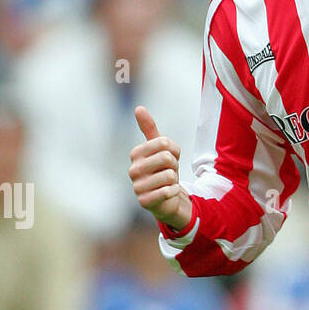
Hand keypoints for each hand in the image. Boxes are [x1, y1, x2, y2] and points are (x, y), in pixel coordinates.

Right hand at [129, 106, 192, 230]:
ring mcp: (137, 186)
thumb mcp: (160, 148)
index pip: (165, 143)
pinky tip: (168, 194)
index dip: (175, 151)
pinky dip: (173, 192)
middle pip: (167, 158)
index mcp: (136, 153)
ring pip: (169, 176)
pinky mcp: (144, 202)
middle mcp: (133, 169)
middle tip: (169, 172)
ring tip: (168, 183)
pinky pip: (168, 192)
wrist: (166, 197)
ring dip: (174, 180)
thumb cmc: (163, 169)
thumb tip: (138, 108)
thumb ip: (150, 129)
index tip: (171, 158)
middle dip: (175, 166)